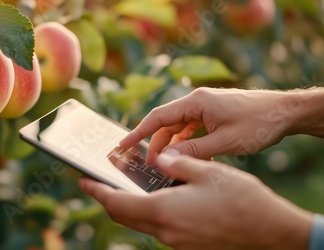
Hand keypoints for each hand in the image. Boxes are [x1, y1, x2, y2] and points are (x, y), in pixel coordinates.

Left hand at [79, 153, 312, 249]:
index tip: (83, 181)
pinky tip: (158, 196)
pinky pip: (159, 226)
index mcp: (164, 211)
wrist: (271, 232)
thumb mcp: (208, 172)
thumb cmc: (242, 200)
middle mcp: (165, 231)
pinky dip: (149, 211)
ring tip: (128, 185)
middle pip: (124, 216)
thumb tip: (159, 158)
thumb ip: (177, 164)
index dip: (96, 192)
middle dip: (108, 198)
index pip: (116, 203)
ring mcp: (176, 241)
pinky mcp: (187, 243)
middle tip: (100, 182)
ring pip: (140, 222)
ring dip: (129, 205)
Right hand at [119, 87, 305, 163]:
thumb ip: (194, 151)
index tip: (123, 145)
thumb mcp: (224, 142)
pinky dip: (188, 144)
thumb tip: (168, 159)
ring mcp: (204, 108)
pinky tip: (190, 159)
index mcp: (196, 102)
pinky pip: (192, 130)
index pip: (158, 117)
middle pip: (166, 123)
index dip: (138, 132)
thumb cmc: (258, 123)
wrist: (285, 113)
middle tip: (148, 165)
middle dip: (156, 144)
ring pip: (178, 128)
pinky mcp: (212, 115)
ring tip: (167, 165)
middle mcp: (197, 102)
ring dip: (173, 146)